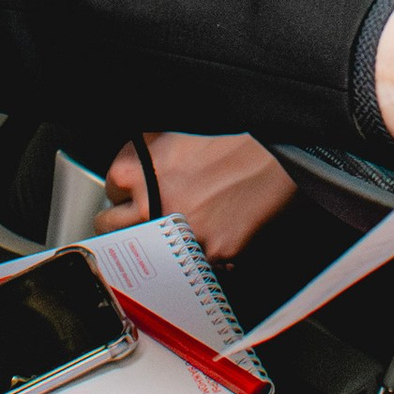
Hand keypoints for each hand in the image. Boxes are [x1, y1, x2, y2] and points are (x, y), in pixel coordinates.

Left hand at [102, 133, 297, 261]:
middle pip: (111, 228)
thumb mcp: (178, 129)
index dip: (126, 188)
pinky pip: (190, 264)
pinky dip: (198, 256)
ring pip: (145, 253)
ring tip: (174, 232)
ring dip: (154, 245)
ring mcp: (179, 233)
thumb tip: (134, 170)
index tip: (135, 191)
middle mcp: (151, 203)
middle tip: (142, 217)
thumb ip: (148, 150)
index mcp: (139, 167)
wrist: (283, 151)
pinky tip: (211, 235)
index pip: (111, 188)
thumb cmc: (237, 134)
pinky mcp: (211, 254)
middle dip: (125, 222)